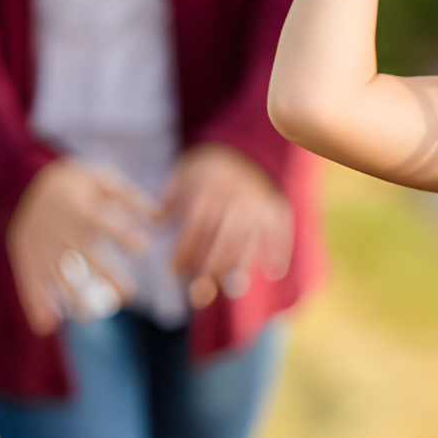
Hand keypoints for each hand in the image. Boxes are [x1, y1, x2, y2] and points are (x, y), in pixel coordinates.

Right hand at [7, 159, 154, 335]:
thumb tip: (159, 216)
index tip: (143, 250)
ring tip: (90, 315)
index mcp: (84, 209)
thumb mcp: (103, 180)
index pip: (108, 224)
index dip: (125, 236)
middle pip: (87, 257)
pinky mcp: (28, 257)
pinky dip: (35, 303)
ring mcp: (44, 246)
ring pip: (60, 275)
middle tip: (126, 294)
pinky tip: (45, 326)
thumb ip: (130, 198)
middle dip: (106, 276)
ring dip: (74, 297)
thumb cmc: (77, 183)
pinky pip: (30, 281)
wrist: (27, 181)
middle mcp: (64, 231)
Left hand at [160, 144, 292, 309]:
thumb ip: (171, 196)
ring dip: (241, 267)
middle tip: (200, 292)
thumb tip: (155, 220)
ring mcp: (260, 206)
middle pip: (225, 240)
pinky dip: (280, 252)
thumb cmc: (211, 165)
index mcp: (211, 191)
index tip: (174, 271)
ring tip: (231, 288)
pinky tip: (274, 272)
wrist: (248, 144)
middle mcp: (236, 200)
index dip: (185, 252)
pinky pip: (282, 232)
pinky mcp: (278, 208)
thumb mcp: (186, 171)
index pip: (196, 228)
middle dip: (212, 268)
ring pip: (251, 241)